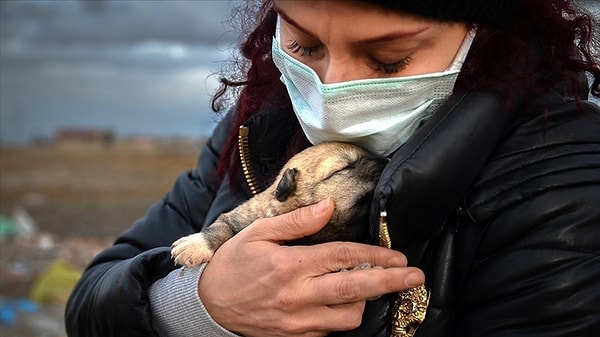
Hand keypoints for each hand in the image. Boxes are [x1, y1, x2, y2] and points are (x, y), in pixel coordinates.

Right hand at [198, 198, 424, 336]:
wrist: (209, 306)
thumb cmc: (234, 264)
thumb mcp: (259, 233)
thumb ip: (297, 221)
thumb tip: (329, 206)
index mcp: (291, 265)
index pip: (343, 257)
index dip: (376, 255)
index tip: (399, 256)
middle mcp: (298, 295)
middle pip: (355, 289)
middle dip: (390, 282)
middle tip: (415, 277)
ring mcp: (298, 320)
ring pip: (348, 316)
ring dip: (364, 300)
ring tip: (368, 286)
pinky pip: (331, 330)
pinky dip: (341, 315)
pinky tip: (340, 302)